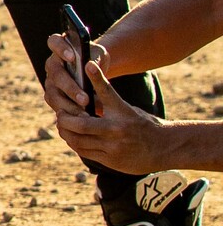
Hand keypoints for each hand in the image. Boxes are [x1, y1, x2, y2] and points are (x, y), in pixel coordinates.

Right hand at [41, 31, 105, 117]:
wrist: (93, 72)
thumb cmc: (95, 59)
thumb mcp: (98, 55)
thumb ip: (95, 60)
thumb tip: (94, 69)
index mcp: (58, 46)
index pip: (54, 42)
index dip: (61, 49)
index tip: (72, 57)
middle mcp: (51, 63)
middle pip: (56, 74)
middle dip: (70, 88)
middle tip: (85, 99)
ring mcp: (50, 81)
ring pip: (54, 94)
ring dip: (69, 104)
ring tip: (85, 114)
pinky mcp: (53, 96)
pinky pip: (57, 106)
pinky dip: (70, 113)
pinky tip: (82, 119)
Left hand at [54, 63, 175, 174]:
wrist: (165, 147)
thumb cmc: (143, 124)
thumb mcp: (127, 109)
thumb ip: (106, 101)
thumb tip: (84, 88)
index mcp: (122, 112)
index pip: (107, 91)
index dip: (97, 76)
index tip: (88, 64)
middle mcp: (116, 130)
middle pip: (80, 124)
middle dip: (64, 119)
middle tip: (60, 113)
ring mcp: (113, 147)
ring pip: (78, 140)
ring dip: (66, 132)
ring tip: (63, 124)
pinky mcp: (111, 161)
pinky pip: (85, 152)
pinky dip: (74, 143)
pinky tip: (72, 137)